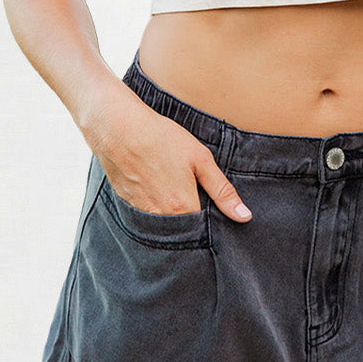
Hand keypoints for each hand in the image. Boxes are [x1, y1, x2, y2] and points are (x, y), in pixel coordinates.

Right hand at [88, 87, 251, 220]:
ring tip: (174, 190)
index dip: (212, 225)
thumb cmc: (162, 139)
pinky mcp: (127, 206)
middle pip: (183, 232)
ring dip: (173, 217)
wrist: (118, 129)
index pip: (204, 232)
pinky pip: (147, 218)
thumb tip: (244, 216)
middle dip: (193, 225)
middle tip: (194, 197)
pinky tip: (157, 188)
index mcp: (183, 208)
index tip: (217, 214)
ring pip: (165, 226)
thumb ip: (223, 191)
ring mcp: (141, 214)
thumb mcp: (200, 159)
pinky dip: (156, 209)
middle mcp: (161, 218)